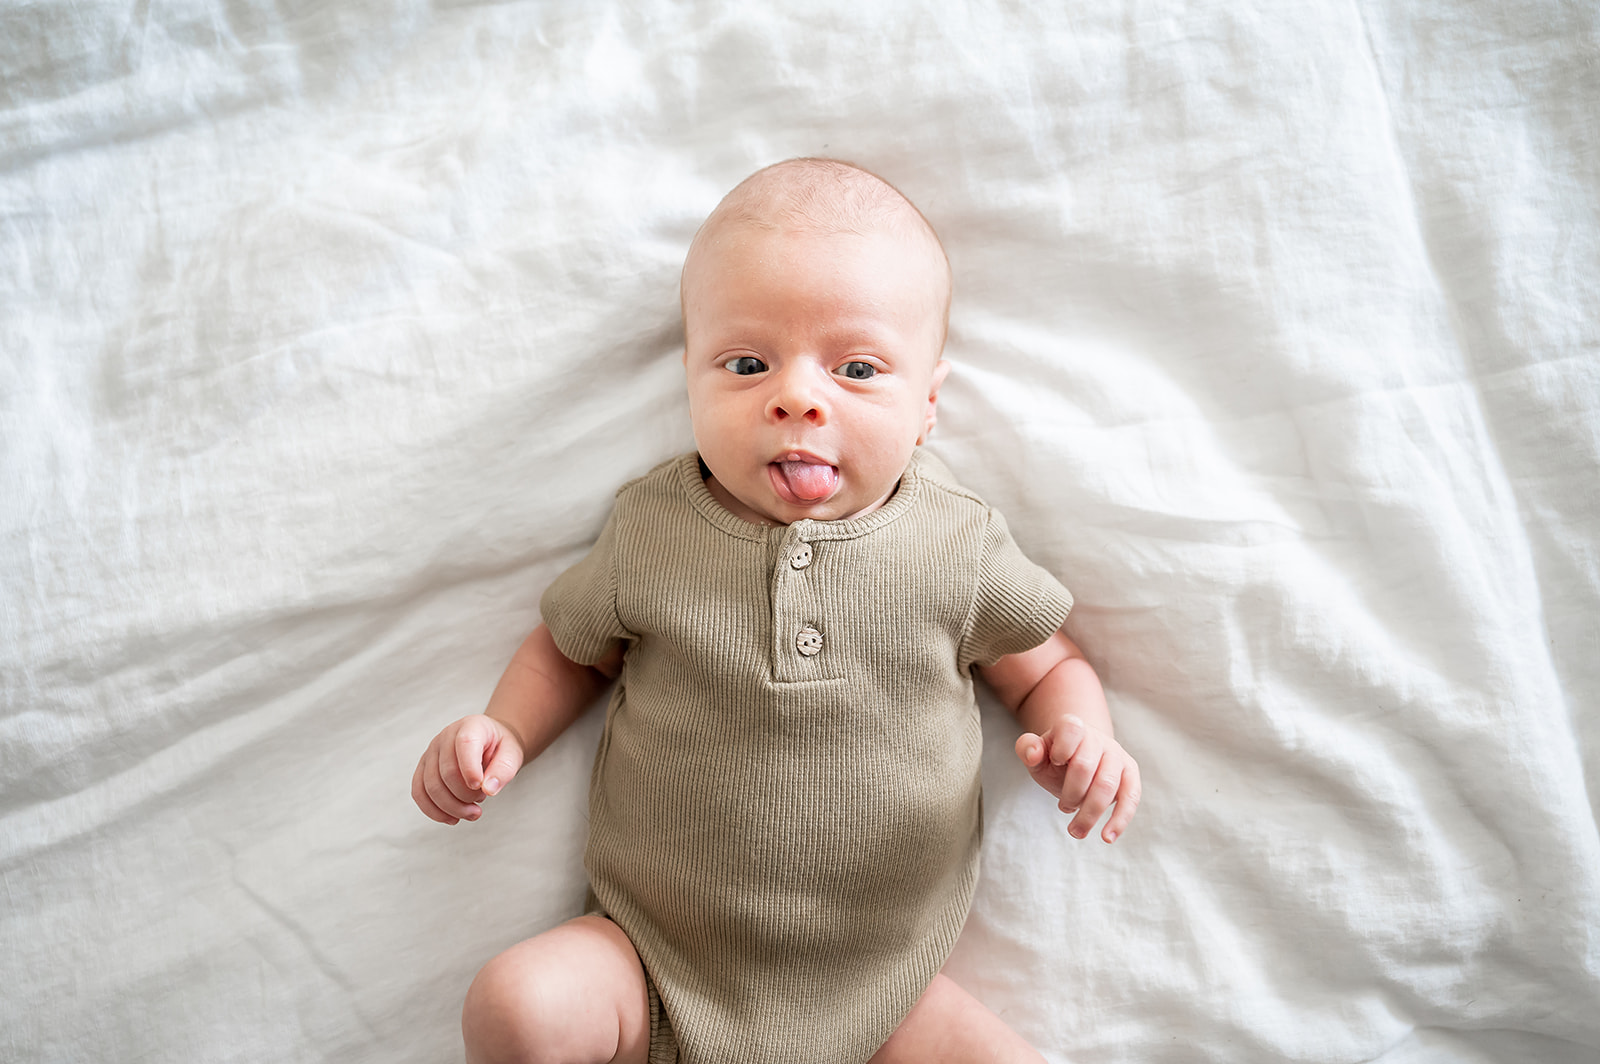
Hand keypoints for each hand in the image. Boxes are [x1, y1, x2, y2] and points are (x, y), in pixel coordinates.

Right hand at [411, 714, 526, 824]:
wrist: (490, 744)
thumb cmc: (500, 748)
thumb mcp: (512, 754)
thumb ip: (504, 770)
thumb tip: (488, 789)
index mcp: (470, 726)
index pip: (464, 745)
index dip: (471, 770)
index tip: (481, 788)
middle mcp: (445, 736)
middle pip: (446, 772)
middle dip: (465, 795)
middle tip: (482, 800)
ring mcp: (431, 752)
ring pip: (431, 786)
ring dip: (452, 807)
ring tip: (472, 812)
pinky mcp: (423, 768)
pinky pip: (419, 792)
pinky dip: (434, 810)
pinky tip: (452, 818)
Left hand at [1015, 715, 1139, 842]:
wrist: (1079, 759)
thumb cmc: (1055, 758)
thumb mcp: (1036, 754)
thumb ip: (1028, 749)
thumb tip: (1032, 753)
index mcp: (1073, 728)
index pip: (1071, 729)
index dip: (1062, 749)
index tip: (1055, 763)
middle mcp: (1098, 738)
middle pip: (1085, 767)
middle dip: (1070, 794)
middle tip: (1062, 807)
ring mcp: (1117, 755)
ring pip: (1108, 785)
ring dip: (1090, 813)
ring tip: (1075, 831)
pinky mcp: (1130, 774)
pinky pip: (1131, 797)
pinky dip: (1120, 819)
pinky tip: (1107, 837)